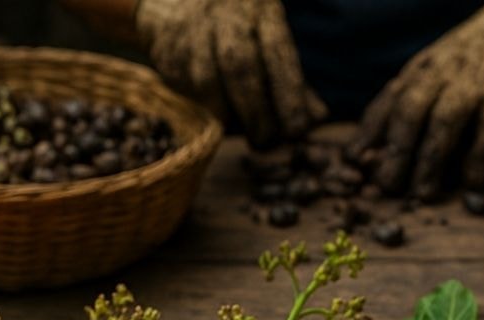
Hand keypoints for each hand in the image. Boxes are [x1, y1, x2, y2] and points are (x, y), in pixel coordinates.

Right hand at [134, 0, 325, 147]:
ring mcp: (193, 28)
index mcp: (262, 10)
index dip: (288, 94)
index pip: (278, 53)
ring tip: (234, 125)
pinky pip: (183, 86)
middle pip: (241, 67)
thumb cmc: (236, 30)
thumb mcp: (267, 39)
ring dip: (223, 113)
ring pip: (206, 81)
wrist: (173, 2)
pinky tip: (209, 106)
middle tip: (263, 142)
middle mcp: (226, 13)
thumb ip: (291, 80)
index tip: (297, 130)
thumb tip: (317, 119)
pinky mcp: (166, 46)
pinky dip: (199, 104)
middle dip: (255, 113)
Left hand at [349, 0, 483, 195]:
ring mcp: (472, 86)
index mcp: (417, 74)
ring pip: (445, 121)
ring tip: (422, 194)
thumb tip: (361, 157)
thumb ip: (399, 112)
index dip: (369, 132)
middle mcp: (440, 76)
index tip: (354, 161)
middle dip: (396, 150)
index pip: (387, 102)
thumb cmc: (460, 74)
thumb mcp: (427, 80)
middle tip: (387, 186)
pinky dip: (478, 157)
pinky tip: (471, 182)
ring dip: (430, 160)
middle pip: (411, 111)